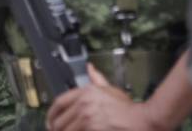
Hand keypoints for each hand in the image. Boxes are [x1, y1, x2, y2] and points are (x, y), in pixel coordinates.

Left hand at [47, 65, 164, 130]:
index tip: (50, 121)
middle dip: (56, 128)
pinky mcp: (91, 129)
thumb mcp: (110, 89)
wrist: (140, 121)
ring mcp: (87, 118)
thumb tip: (89, 68)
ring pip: (65, 130)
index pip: (59, 102)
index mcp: (86, 92)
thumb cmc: (127, 109)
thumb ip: (97, 79)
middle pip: (59, 120)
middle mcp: (84, 104)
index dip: (51, 114)